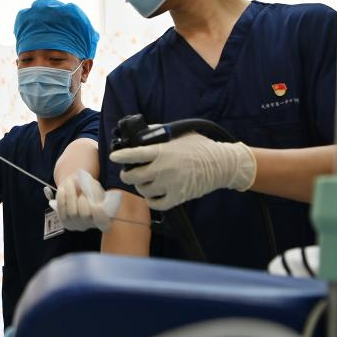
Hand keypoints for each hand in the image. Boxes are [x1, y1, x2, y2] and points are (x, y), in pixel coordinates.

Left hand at [45, 169, 120, 231]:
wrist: (77, 188)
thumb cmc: (89, 187)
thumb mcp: (94, 186)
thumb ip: (93, 190)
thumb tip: (86, 191)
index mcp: (105, 217)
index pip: (103, 221)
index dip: (100, 215)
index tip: (98, 205)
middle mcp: (92, 224)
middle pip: (85, 215)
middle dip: (82, 200)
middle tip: (82, 191)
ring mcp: (78, 225)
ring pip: (72, 213)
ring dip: (70, 196)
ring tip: (70, 183)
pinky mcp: (66, 223)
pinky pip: (62, 213)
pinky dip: (61, 199)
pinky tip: (62, 189)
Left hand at [109, 133, 255, 210]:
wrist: (222, 165)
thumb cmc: (200, 147)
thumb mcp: (179, 134)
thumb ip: (159, 133)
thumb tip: (141, 133)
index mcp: (162, 151)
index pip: (134, 154)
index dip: (121, 156)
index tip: (114, 157)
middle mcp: (163, 169)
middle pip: (133, 176)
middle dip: (127, 174)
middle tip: (128, 172)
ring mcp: (170, 184)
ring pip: (143, 190)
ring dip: (140, 186)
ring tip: (144, 182)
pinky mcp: (178, 197)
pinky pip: (156, 203)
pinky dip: (151, 200)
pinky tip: (152, 195)